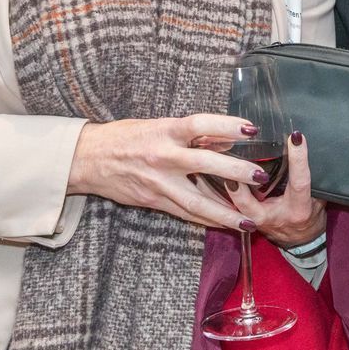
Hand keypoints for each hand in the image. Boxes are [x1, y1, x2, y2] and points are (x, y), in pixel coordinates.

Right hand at [66, 114, 270, 231]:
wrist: (88, 159)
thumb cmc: (126, 136)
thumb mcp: (158, 126)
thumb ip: (190, 135)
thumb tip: (225, 142)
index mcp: (165, 131)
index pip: (200, 124)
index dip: (226, 125)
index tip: (251, 129)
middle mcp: (162, 156)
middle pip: (205, 164)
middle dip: (235, 172)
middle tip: (260, 177)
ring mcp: (158, 182)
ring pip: (196, 199)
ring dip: (225, 211)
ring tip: (249, 220)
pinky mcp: (153, 201)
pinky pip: (184, 213)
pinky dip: (206, 219)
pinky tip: (225, 225)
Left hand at [226, 129, 327, 250]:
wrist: (302, 240)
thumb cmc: (310, 214)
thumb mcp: (318, 197)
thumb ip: (311, 177)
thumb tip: (303, 147)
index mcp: (299, 208)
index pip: (300, 181)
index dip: (299, 160)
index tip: (296, 137)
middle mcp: (275, 217)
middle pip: (251, 205)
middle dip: (240, 187)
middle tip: (232, 164)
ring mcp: (258, 223)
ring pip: (236, 209)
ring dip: (227, 190)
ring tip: (218, 168)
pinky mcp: (247, 222)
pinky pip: (232, 211)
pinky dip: (224, 196)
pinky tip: (216, 178)